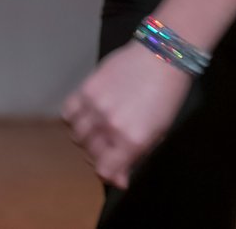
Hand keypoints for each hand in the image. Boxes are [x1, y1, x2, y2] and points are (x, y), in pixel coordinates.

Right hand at [64, 40, 192, 187]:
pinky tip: (87, 114)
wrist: (163, 55)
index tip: (116, 171)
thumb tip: (119, 180)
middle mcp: (110, 126)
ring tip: (101, 127)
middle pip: (91, 154)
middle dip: (102, 155)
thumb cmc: (167, 94)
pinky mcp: (86, 88)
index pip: (104, 171)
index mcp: (132, 140)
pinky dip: (74, 118)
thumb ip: (137, 156)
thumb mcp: (159, 131)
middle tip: (113, 144)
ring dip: (87, 137)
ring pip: (77, 136)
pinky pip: (68, 112)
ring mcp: (95, 106)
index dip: (110, 175)